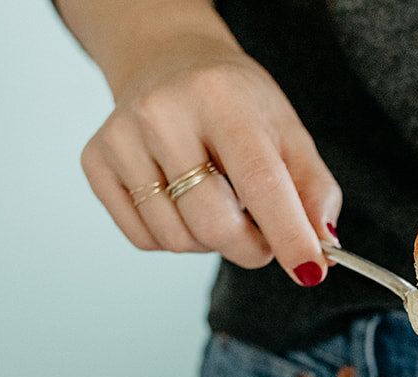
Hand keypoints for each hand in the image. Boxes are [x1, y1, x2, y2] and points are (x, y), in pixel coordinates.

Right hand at [64, 0, 339, 284]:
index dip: (288, 234)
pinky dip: (174, 236)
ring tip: (216, 201)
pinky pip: (144, 238)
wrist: (167, 62)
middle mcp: (163, 112)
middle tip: (261, 236)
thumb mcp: (286, 130)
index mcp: (221, 98)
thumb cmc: (234, 103)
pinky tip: (181, 200)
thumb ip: (313, 189)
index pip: (260, 181)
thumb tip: (322, 246)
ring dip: (209, 241)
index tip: (309, 272)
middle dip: (249, 247)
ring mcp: (122, 136)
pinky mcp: (95, 160)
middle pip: (213, 223)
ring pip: (178, 239)